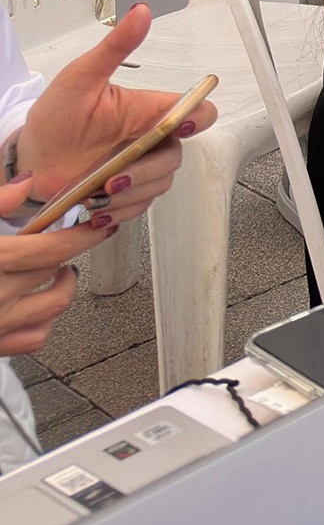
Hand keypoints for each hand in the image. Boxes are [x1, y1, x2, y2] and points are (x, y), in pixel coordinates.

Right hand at [0, 187, 111, 354]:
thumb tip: (24, 185)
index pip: (51, 249)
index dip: (82, 235)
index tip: (97, 225)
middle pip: (52, 272)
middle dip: (67, 253)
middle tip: (67, 240)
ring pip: (52, 309)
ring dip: (62, 287)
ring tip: (58, 271)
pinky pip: (33, 339)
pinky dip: (43, 322)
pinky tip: (34, 305)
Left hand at [16, 6, 214, 219]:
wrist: (27, 162)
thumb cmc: (54, 118)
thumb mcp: (80, 78)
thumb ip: (115, 47)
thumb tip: (140, 12)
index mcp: (148, 111)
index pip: (198, 112)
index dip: (198, 119)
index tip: (176, 127)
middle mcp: (150, 140)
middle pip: (176, 157)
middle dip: (146, 170)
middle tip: (113, 176)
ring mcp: (140, 168)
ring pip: (160, 184)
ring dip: (131, 193)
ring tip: (97, 194)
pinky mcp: (128, 193)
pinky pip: (141, 206)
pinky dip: (121, 210)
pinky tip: (97, 207)